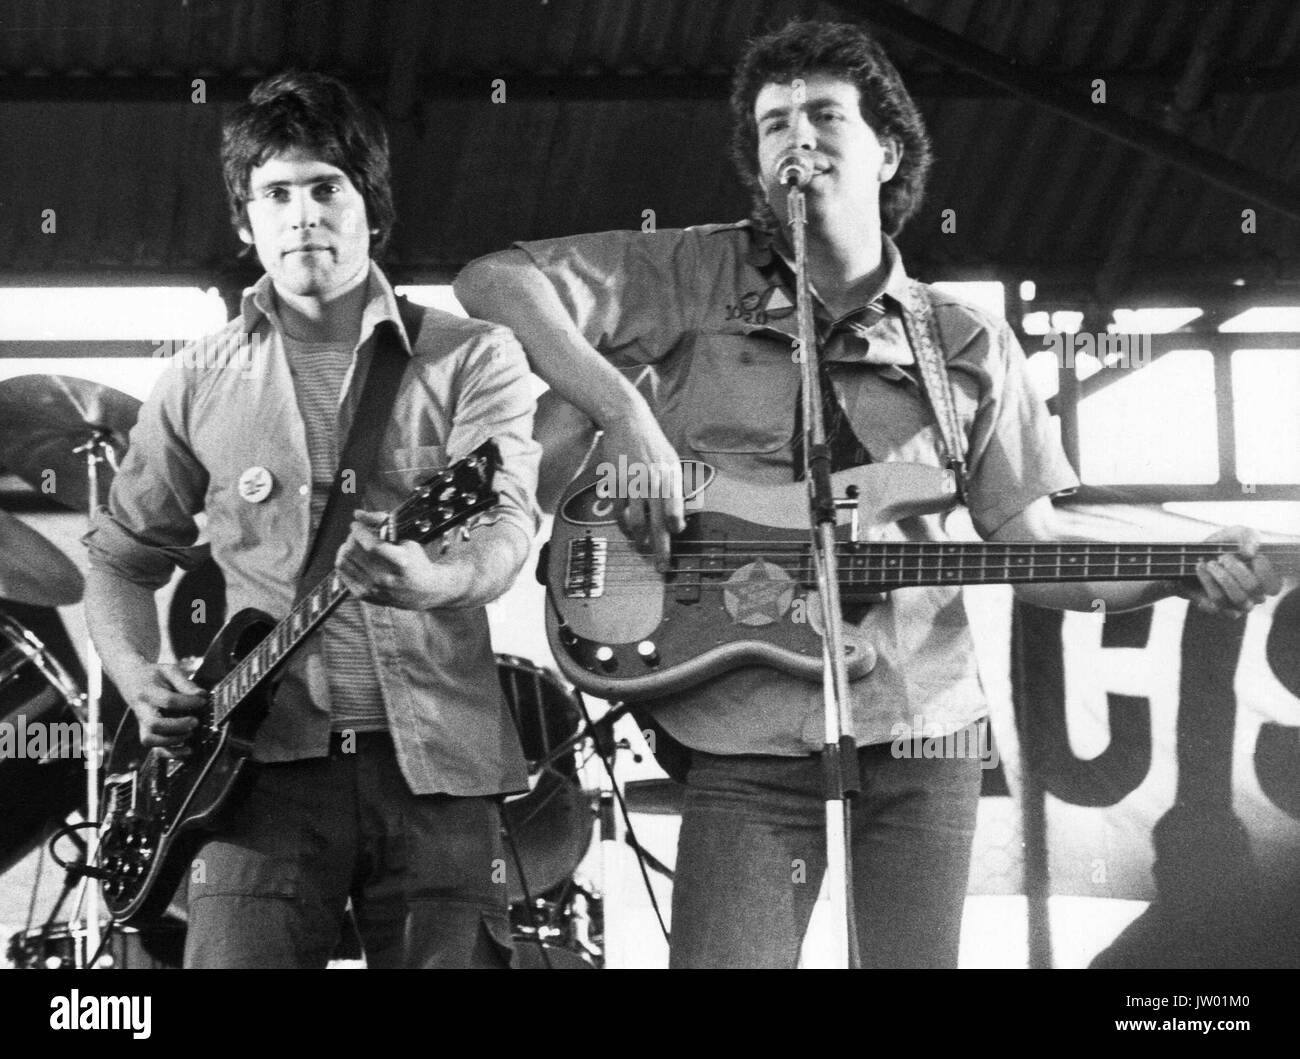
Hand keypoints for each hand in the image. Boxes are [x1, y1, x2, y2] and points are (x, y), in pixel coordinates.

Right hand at [122, 663, 205, 751]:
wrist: (131, 679)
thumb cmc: (154, 675)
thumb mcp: (169, 670)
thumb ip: (185, 682)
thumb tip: (201, 696)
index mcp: (147, 692)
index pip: (168, 700)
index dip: (188, 702)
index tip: (202, 701)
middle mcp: (142, 710)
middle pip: (155, 724)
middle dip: (178, 725)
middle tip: (195, 721)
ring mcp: (142, 723)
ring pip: (150, 739)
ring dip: (173, 740)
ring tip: (190, 733)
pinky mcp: (147, 732)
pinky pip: (154, 749)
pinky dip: (171, 753)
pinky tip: (187, 751)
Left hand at [335, 510, 441, 608]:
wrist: (424, 591)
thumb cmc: (416, 563)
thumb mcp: (407, 541)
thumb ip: (383, 523)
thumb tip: (358, 514)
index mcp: (400, 562)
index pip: (371, 545)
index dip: (359, 531)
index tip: (357, 525)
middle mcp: (385, 578)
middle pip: (354, 551)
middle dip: (352, 536)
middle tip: (357, 534)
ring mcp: (374, 588)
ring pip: (344, 561)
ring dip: (345, 548)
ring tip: (353, 544)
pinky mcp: (365, 595)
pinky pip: (342, 574)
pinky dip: (343, 561)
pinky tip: (351, 557)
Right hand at [600, 408, 685, 570]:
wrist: (628, 420)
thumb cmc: (652, 442)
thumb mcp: (672, 460)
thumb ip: (676, 485)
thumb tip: (680, 512)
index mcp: (670, 477)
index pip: (675, 511)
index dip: (675, 527)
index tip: (675, 536)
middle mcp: (653, 482)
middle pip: (658, 523)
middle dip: (660, 549)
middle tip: (662, 567)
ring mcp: (633, 483)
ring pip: (636, 521)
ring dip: (639, 540)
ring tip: (642, 549)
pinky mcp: (616, 482)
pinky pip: (619, 511)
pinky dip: (623, 523)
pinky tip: (626, 528)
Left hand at [1175, 526, 1281, 617]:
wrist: (1193, 557)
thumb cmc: (1224, 546)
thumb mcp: (1237, 534)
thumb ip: (1249, 537)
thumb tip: (1250, 552)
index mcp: (1265, 581)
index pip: (1273, 586)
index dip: (1264, 570)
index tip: (1252, 556)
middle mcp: (1254, 597)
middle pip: (1252, 588)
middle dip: (1237, 569)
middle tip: (1223, 557)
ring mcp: (1237, 605)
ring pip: (1236, 597)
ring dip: (1222, 576)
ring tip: (1210, 563)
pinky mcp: (1218, 608)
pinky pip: (1216, 601)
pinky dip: (1207, 581)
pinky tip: (1200, 568)